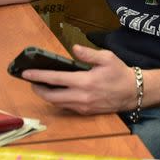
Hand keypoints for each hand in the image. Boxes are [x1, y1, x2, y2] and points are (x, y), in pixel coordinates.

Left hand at [23, 45, 138, 114]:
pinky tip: (56, 92)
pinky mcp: (86, 112)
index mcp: (85, 82)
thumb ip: (88, 53)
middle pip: (51, 96)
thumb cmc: (119, 73)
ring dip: (47, 95)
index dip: (39, 76)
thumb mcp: (107, 57)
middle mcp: (82, 97)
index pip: (56, 79)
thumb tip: (73, 48)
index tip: (26, 73)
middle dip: (38, 89)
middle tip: (31, 82)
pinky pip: (66, 107)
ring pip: (57, 103)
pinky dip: (58, 100)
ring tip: (41, 86)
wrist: (133, 92)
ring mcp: (83, 106)